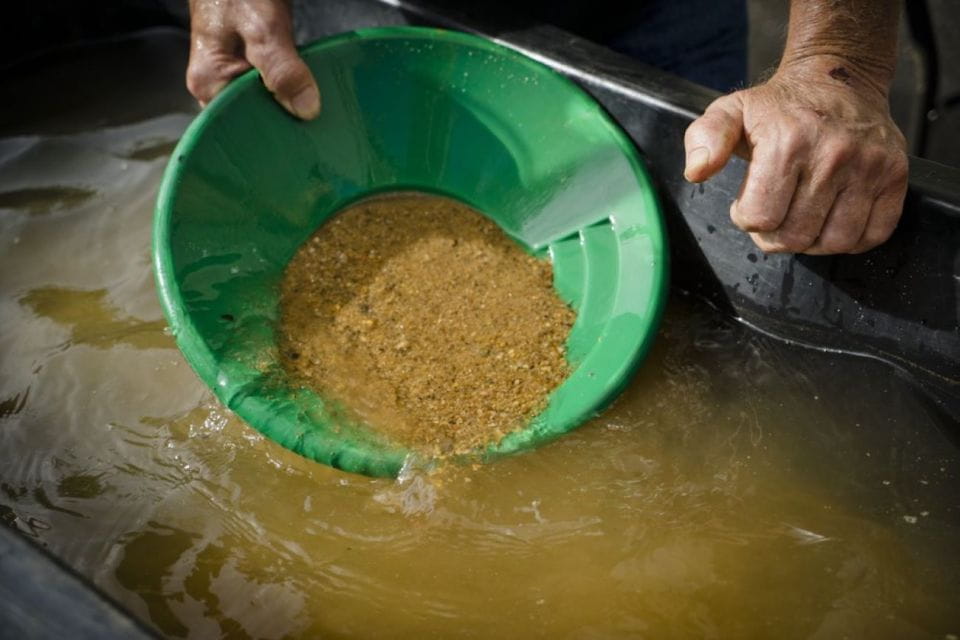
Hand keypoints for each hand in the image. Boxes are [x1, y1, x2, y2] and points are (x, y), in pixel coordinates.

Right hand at [186, 0, 319, 119]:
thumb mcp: (263, 28)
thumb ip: (283, 69)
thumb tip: (306, 109)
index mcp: (209, 82)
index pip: (240, 125)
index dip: (271, 132)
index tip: (300, 134)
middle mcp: (215, 85)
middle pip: (252, 118)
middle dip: (282, 121)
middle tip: (313, 126)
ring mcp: (230, 76)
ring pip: (263, 104)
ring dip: (287, 105)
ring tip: (312, 112)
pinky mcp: (246, 67)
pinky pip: (268, 89)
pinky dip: (287, 90)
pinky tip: (305, 93)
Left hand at [683, 58, 907, 254]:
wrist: (838, 79)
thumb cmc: (779, 106)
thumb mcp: (731, 111)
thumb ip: (705, 139)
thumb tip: (697, 171)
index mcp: (788, 141)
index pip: (760, 218)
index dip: (746, 218)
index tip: (748, 202)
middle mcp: (833, 154)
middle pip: (795, 236)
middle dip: (775, 235)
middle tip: (774, 214)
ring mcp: (869, 166)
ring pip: (834, 242)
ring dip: (811, 242)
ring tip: (801, 218)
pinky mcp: (896, 176)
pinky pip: (873, 235)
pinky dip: (850, 240)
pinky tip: (832, 220)